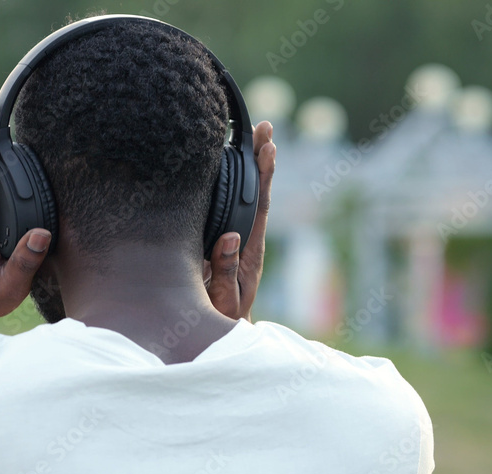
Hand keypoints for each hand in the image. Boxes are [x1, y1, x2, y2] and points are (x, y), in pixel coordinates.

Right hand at [204, 121, 275, 320]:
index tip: (268, 147)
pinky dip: (232, 182)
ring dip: (250, 166)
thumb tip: (231, 236)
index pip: (259, 205)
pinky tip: (227, 163)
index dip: (265, 175)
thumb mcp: (223, 297)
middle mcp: (247, 238)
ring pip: (246, 197)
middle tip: (266, 126)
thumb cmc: (222, 315)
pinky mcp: (225, 240)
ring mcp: (238, 238)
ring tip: (253, 134)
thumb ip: (225, 269)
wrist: (224, 329)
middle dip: (262, 158)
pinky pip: (231, 206)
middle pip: (258, 192)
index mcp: (250, 249)